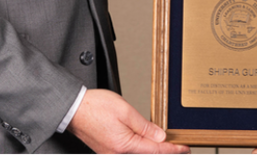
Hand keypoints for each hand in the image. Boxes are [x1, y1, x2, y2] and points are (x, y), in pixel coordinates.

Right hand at [67, 89, 189, 153]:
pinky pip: (127, 151)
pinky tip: (145, 143)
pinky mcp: (106, 149)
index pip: (155, 150)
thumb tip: (159, 136)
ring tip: (166, 144)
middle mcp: (116, 153)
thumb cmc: (94, 107)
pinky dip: (140, 148)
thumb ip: (144, 126)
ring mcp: (110, 153)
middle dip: (163, 151)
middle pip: (146, 154)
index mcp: (124, 145)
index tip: (184, 148)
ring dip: (152, 150)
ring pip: (137, 154)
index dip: (172, 150)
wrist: (72, 108)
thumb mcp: (125, 111)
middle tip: (179, 147)